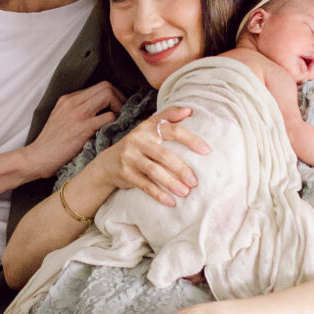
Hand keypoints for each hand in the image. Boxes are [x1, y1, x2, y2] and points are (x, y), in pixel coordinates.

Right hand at [24, 82, 122, 181]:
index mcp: (67, 99)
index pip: (98, 86)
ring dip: (119, 107)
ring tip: (119, 121)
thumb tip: (99, 111)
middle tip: (122, 113)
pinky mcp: (83, 128)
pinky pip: (109, 116)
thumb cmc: (51, 143)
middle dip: (119, 98)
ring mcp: (77, 114)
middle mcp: (72, 102)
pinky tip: (112, 131)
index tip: (116, 108)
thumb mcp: (60, 118)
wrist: (38, 157)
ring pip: (108, 95)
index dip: (112, 95)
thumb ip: (76, 111)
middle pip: (106, 86)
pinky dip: (115, 122)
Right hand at [96, 108, 210, 208]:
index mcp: (148, 128)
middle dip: (181, 169)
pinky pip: (145, 185)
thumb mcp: (149, 127)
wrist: (108, 163)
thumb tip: (190, 110)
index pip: (172, 130)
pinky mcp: (126, 174)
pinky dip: (159, 195)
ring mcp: (130, 158)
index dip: (190, 139)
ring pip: (154, 171)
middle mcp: (138, 141)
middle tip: (195, 181)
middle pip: (163, 155)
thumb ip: (169, 116)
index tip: (206, 151)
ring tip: (186, 193)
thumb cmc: (138, 144)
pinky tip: (171, 202)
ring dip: (171, 183)